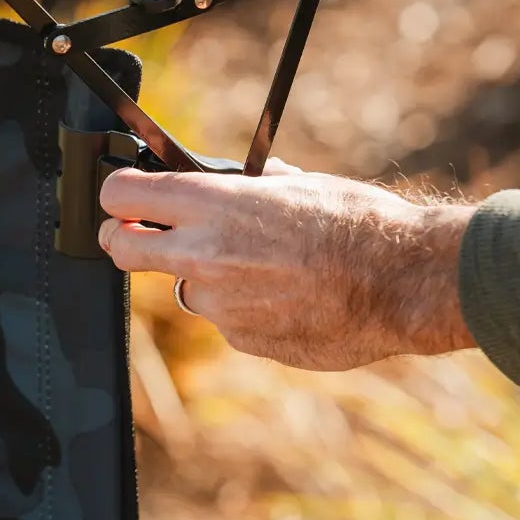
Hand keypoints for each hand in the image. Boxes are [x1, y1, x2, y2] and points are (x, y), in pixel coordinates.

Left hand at [98, 163, 475, 371]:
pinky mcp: (243, 339)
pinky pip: (229, 320)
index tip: (121, 199)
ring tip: (267, 268)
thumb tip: (236, 181)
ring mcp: (220, 303)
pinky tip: (290, 297)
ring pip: (188, 288)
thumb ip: (250, 188)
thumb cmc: (358, 222)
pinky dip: (248, 309)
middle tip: (135, 236)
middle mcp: (204, 254)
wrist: (403, 281)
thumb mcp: (297, 184)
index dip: (116, 196)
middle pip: (122, 249)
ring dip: (210, 278)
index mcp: (214, 204)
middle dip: (121, 240)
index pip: (122, 197)